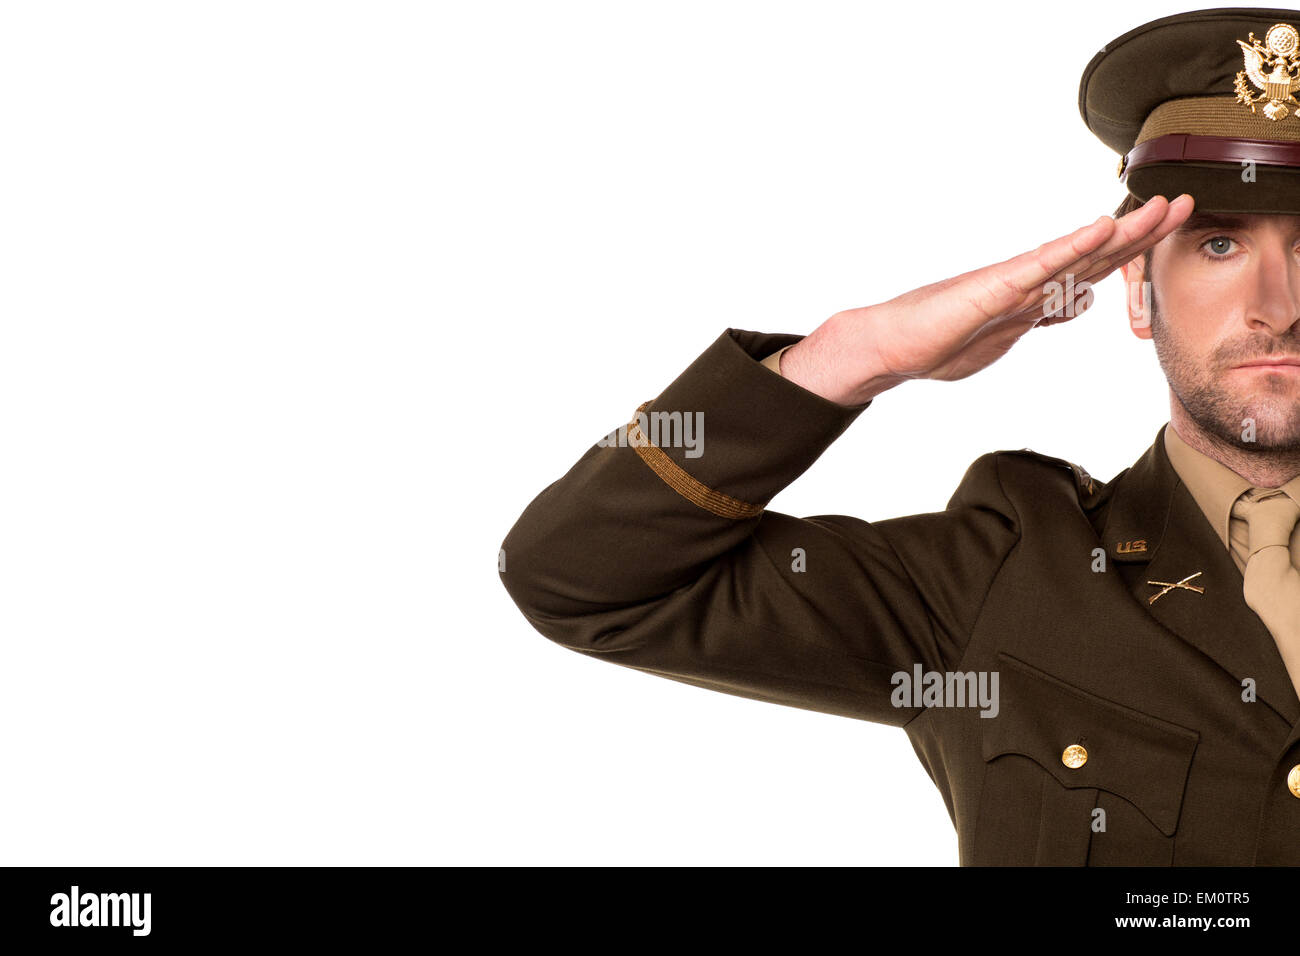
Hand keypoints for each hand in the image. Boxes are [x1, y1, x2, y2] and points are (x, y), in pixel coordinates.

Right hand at [780, 194, 1194, 405]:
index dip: (1130, 250)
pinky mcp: (992, 289)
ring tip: (1161, 208)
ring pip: (1078, 255)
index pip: (1091, 270)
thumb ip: (1040, 317)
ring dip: (1124, 233)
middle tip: (1182, 203)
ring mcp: (1011, 284)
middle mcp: (1027, 284)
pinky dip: (1074, 247)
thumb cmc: (933, 343)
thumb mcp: (1003, 335)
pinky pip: (1041, 267)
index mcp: (1032, 297)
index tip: (1164, 229)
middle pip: (1095, 255)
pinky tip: (1101, 228)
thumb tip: (1077, 305)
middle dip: (1142, 232)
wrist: (888, 346)